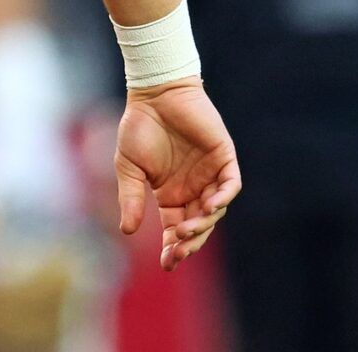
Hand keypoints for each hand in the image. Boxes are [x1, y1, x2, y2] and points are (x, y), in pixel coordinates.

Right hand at [114, 79, 240, 271]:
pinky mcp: (223, 158)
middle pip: (198, 226)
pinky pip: (230, 184)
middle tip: (179, 252)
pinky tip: (209, 207)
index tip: (167, 264)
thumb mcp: (128, 167)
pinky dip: (223, 198)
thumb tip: (127, 232)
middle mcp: (193, 189)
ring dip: (203, 224)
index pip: (176, 230)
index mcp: (170, 195)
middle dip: (190, 243)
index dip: (174, 248)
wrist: (154, 94)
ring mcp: (209, 175)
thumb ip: (131, 198)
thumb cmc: (138, 127)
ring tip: (186, 231)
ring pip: (215, 210)